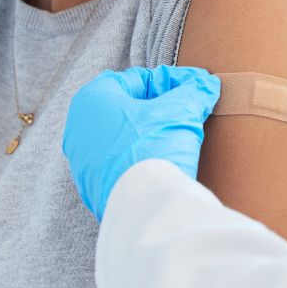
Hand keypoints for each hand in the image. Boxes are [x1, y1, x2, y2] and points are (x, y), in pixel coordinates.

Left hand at [62, 66, 221, 219]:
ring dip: (149, 134)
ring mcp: (82, 160)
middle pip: (128, 108)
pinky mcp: (92, 187)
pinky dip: (140, 158)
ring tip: (178, 139)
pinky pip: (120, 163)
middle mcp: (79, 127)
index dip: (171, 83)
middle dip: (159, 109)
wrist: (144, 208)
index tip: (194, 89)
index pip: (138, 79)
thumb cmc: (153, 149)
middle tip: (188, 113)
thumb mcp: (181, 112)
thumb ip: (194, 93)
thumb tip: (206, 85)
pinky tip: (162, 163)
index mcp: (92, 98)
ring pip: (123, 137)